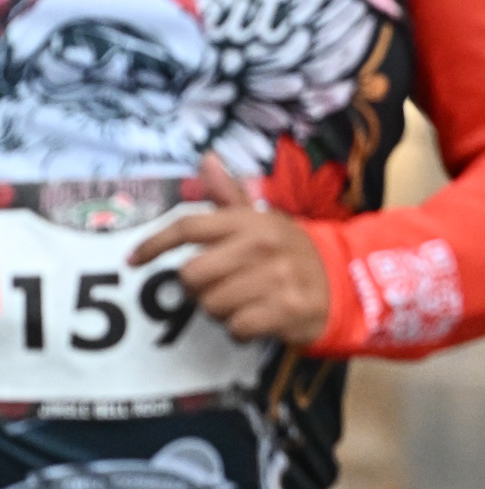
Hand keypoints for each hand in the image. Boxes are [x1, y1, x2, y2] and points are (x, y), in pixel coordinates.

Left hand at [129, 153, 330, 345]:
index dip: (154, 244)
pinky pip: (236, 327)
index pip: (188, 227)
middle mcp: (260, 245)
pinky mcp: (285, 310)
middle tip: (218, 287)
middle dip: (197, 288)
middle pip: (192, 274)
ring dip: (220, 310)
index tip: (133, 260)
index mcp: (250, 221)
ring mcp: (274, 278)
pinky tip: (257, 318)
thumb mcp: (264, 219)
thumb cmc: (293, 251)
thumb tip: (207, 159)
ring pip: (211, 305)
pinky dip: (241, 329)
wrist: (346, 281)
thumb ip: (230, 195)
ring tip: (244, 301)